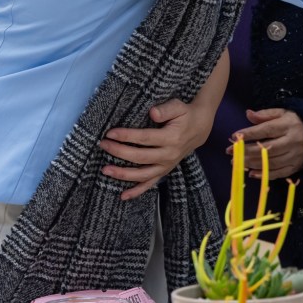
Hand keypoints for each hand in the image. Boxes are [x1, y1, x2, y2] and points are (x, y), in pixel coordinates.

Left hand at [101, 97, 215, 200]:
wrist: (199, 128)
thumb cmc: (185, 115)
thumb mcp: (179, 106)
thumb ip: (166, 109)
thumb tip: (152, 113)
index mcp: (172, 138)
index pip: (145, 138)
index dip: (126, 136)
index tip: (110, 133)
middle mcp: (169, 155)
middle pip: (140, 157)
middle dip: (119, 152)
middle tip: (103, 145)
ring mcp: (166, 166)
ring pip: (143, 174)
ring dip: (123, 174)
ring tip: (105, 170)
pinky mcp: (164, 171)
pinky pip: (150, 184)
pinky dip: (137, 191)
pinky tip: (123, 195)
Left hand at [234, 109, 302, 179]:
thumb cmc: (297, 121)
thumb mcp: (283, 112)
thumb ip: (265, 114)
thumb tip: (248, 114)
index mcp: (289, 125)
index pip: (266, 130)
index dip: (249, 133)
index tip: (234, 136)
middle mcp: (294, 141)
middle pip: (267, 148)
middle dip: (247, 151)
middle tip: (230, 152)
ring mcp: (296, 155)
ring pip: (271, 162)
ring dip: (252, 163)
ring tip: (237, 162)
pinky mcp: (298, 166)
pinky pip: (279, 173)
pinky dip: (265, 174)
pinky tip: (251, 173)